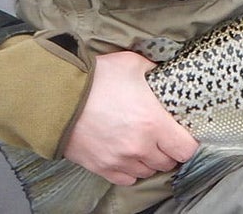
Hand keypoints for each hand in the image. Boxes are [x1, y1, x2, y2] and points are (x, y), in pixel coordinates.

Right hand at [63, 51, 198, 185]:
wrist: (55, 96)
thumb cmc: (96, 79)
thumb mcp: (132, 64)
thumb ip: (155, 71)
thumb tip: (165, 72)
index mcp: (154, 123)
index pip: (186, 149)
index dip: (187, 142)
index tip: (182, 134)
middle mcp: (140, 147)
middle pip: (169, 161)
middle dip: (169, 150)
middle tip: (162, 136)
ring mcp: (120, 160)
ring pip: (148, 171)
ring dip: (150, 160)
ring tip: (144, 144)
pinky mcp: (102, 167)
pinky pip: (127, 178)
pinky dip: (131, 170)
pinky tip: (128, 155)